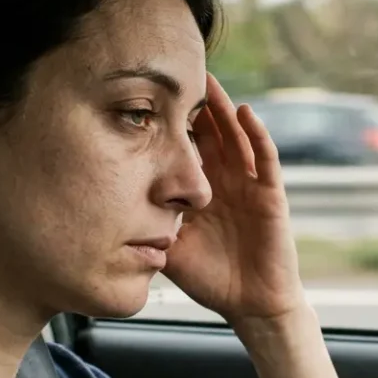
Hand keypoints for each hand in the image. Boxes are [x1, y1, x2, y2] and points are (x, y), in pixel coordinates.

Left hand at [162, 73, 308, 334]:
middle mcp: (225, 180)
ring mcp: (248, 184)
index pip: (183, 147)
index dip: (169, 123)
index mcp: (200, 189)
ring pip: (236, 136)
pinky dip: (257, 134)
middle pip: (209, 132)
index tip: (146, 97)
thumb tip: (107, 214)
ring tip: (209, 81)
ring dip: (223, 109)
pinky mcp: (270, 195)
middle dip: (194, 104)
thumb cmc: (211, 279)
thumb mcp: (169, 249)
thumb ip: (147, 228)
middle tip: (176, 73)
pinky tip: (244, 112)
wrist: (250, 305)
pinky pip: (265, 159)